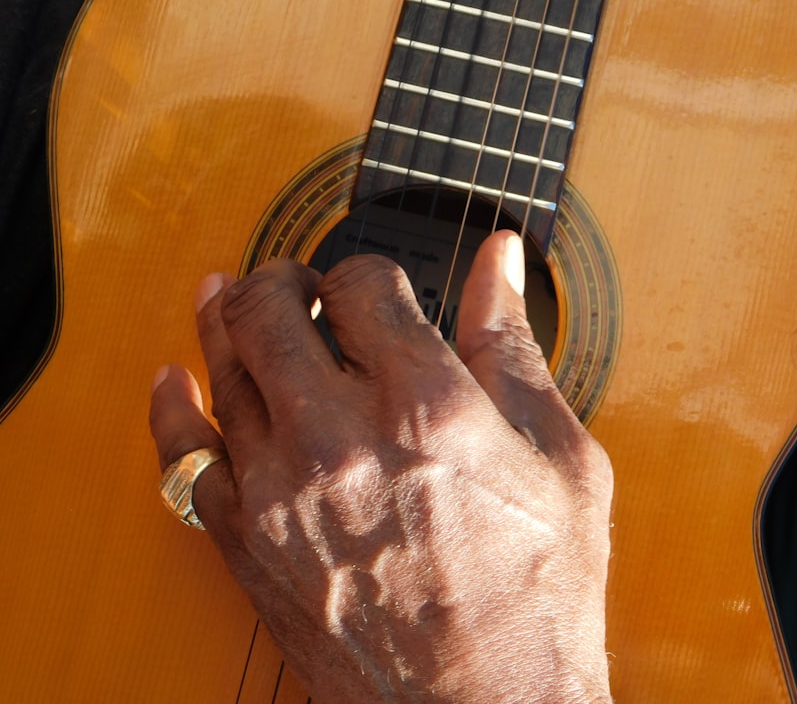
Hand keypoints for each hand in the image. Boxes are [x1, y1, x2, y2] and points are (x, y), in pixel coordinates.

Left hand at [148, 231, 613, 702]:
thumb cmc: (534, 596)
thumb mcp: (561, 458)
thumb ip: (514, 347)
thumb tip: (499, 265)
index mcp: (428, 405)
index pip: (363, 283)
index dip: (366, 270)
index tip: (375, 285)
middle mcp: (342, 437)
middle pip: (271, 307)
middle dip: (284, 277)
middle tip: (297, 282)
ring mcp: (282, 489)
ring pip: (222, 365)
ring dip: (226, 319)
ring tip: (235, 299)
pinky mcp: (246, 540)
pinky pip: (183, 453)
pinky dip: (172, 407)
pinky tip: (176, 381)